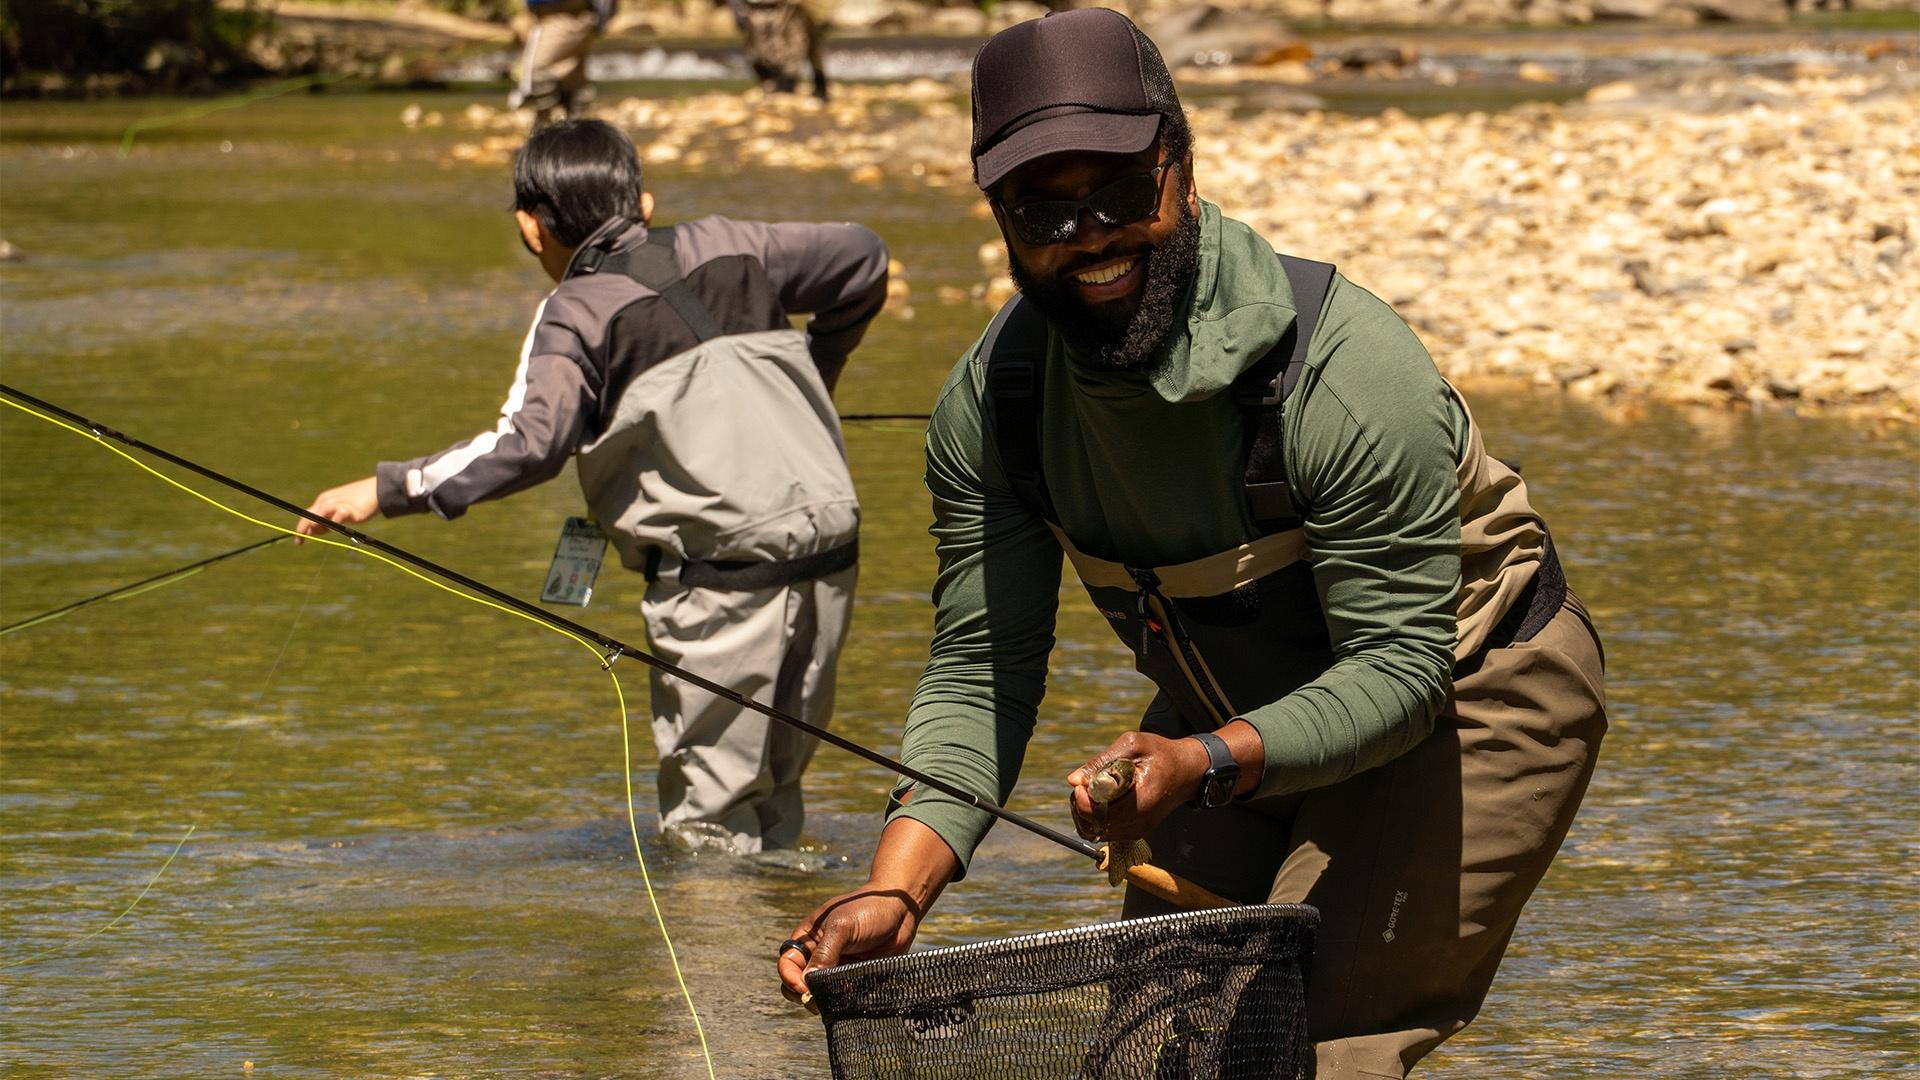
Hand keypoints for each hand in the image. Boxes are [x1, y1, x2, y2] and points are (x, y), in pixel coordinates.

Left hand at [295, 476, 378, 541]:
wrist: (377, 490)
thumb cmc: (360, 501)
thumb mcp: (341, 510)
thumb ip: (328, 519)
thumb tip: (314, 531)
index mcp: (324, 500)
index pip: (308, 514)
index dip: (301, 527)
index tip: (299, 541)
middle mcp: (328, 501)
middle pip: (309, 514)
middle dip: (302, 528)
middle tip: (299, 542)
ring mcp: (338, 504)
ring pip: (319, 514)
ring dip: (314, 525)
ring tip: (311, 535)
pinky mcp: (349, 509)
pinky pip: (337, 517)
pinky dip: (333, 524)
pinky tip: (333, 530)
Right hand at [777, 885, 923, 1003]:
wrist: (901, 910)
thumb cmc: (867, 909)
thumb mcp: (842, 927)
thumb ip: (824, 954)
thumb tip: (807, 983)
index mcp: (807, 939)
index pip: (787, 964)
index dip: (790, 978)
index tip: (804, 988)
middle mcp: (818, 955)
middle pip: (799, 984)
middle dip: (804, 994)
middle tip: (817, 1000)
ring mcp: (836, 967)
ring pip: (820, 993)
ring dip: (826, 999)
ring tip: (840, 996)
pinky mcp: (854, 978)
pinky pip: (843, 996)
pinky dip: (844, 1001)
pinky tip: (852, 997)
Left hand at [1065, 731, 1209, 845]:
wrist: (1187, 771)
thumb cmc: (1161, 754)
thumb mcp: (1132, 745)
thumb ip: (1101, 762)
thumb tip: (1073, 780)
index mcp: (1141, 801)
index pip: (1097, 814)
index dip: (1082, 799)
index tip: (1083, 782)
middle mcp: (1139, 822)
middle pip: (1091, 826)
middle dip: (1079, 805)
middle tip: (1085, 784)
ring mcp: (1137, 830)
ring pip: (1094, 832)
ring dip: (1085, 812)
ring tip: (1092, 790)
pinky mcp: (1135, 831)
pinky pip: (1103, 832)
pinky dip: (1094, 817)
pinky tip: (1100, 799)